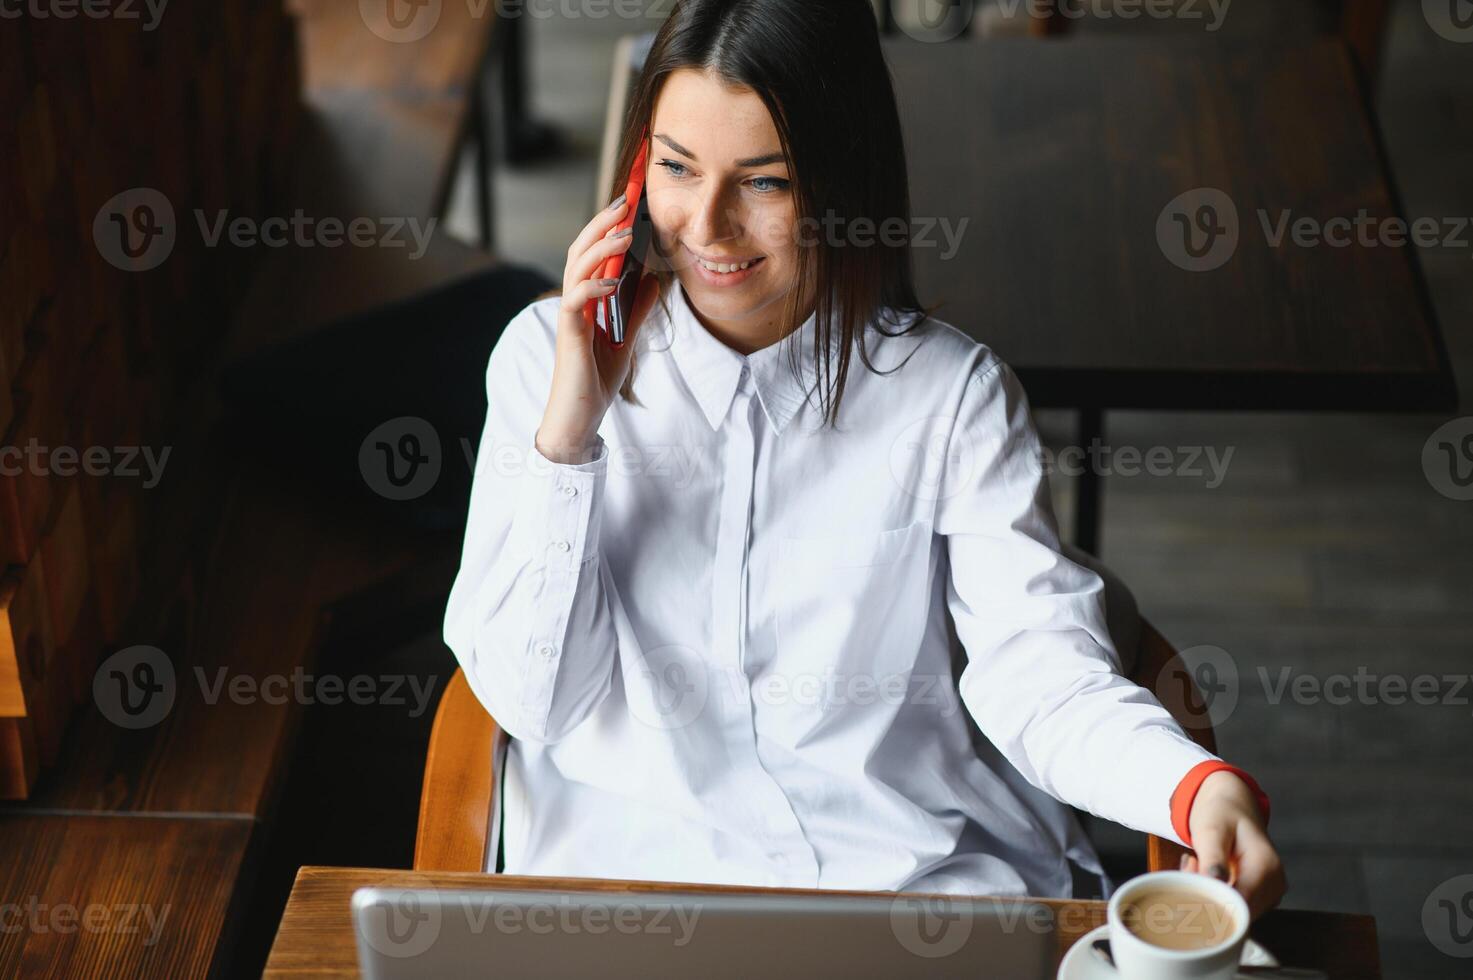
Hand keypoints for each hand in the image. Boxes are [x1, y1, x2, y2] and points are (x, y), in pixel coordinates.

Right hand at [537, 195, 660, 463]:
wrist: (580, 416)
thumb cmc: (596, 379)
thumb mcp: (626, 338)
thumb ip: (635, 308)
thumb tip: (652, 280)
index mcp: (587, 299)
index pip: (593, 253)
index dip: (607, 227)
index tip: (629, 203)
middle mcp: (574, 302)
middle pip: (581, 250)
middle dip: (602, 223)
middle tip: (626, 201)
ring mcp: (570, 316)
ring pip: (576, 268)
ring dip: (600, 247)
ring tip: (625, 231)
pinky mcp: (570, 334)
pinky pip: (576, 301)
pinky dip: (593, 286)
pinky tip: (612, 280)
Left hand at [1183, 771, 1286, 920]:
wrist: (1232, 806)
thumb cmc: (1221, 814)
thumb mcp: (1212, 830)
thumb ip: (1213, 859)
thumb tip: (1215, 887)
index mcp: (1266, 867)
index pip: (1239, 904)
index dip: (1210, 900)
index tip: (1190, 877)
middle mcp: (1274, 885)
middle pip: (1237, 912)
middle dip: (1206, 897)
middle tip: (1191, 864)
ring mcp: (1269, 894)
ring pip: (1233, 913)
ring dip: (1208, 896)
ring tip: (1198, 863)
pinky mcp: (1260, 898)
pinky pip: (1234, 909)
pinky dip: (1215, 896)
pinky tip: (1206, 872)